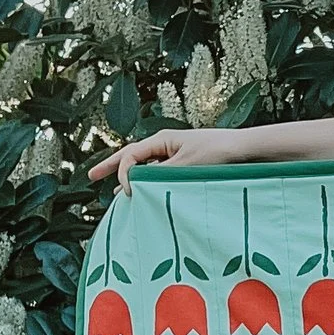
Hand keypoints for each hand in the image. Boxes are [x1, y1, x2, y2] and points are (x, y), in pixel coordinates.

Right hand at [87, 126, 234, 191]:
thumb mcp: (183, 167)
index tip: (129, 193)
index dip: (123, 174)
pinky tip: (147, 194)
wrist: (242, 150)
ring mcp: (174, 153)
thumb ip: (158, 175)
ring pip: (145, 166)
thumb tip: (136, 183)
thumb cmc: (215, 154)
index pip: (130, 155)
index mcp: (161, 140)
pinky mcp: (184, 163)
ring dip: (131, 178)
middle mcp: (165, 145)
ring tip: (118, 193)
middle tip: (92, 176)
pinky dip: (149, 182)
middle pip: (131, 156)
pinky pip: (159, 173)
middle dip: (111, 166)